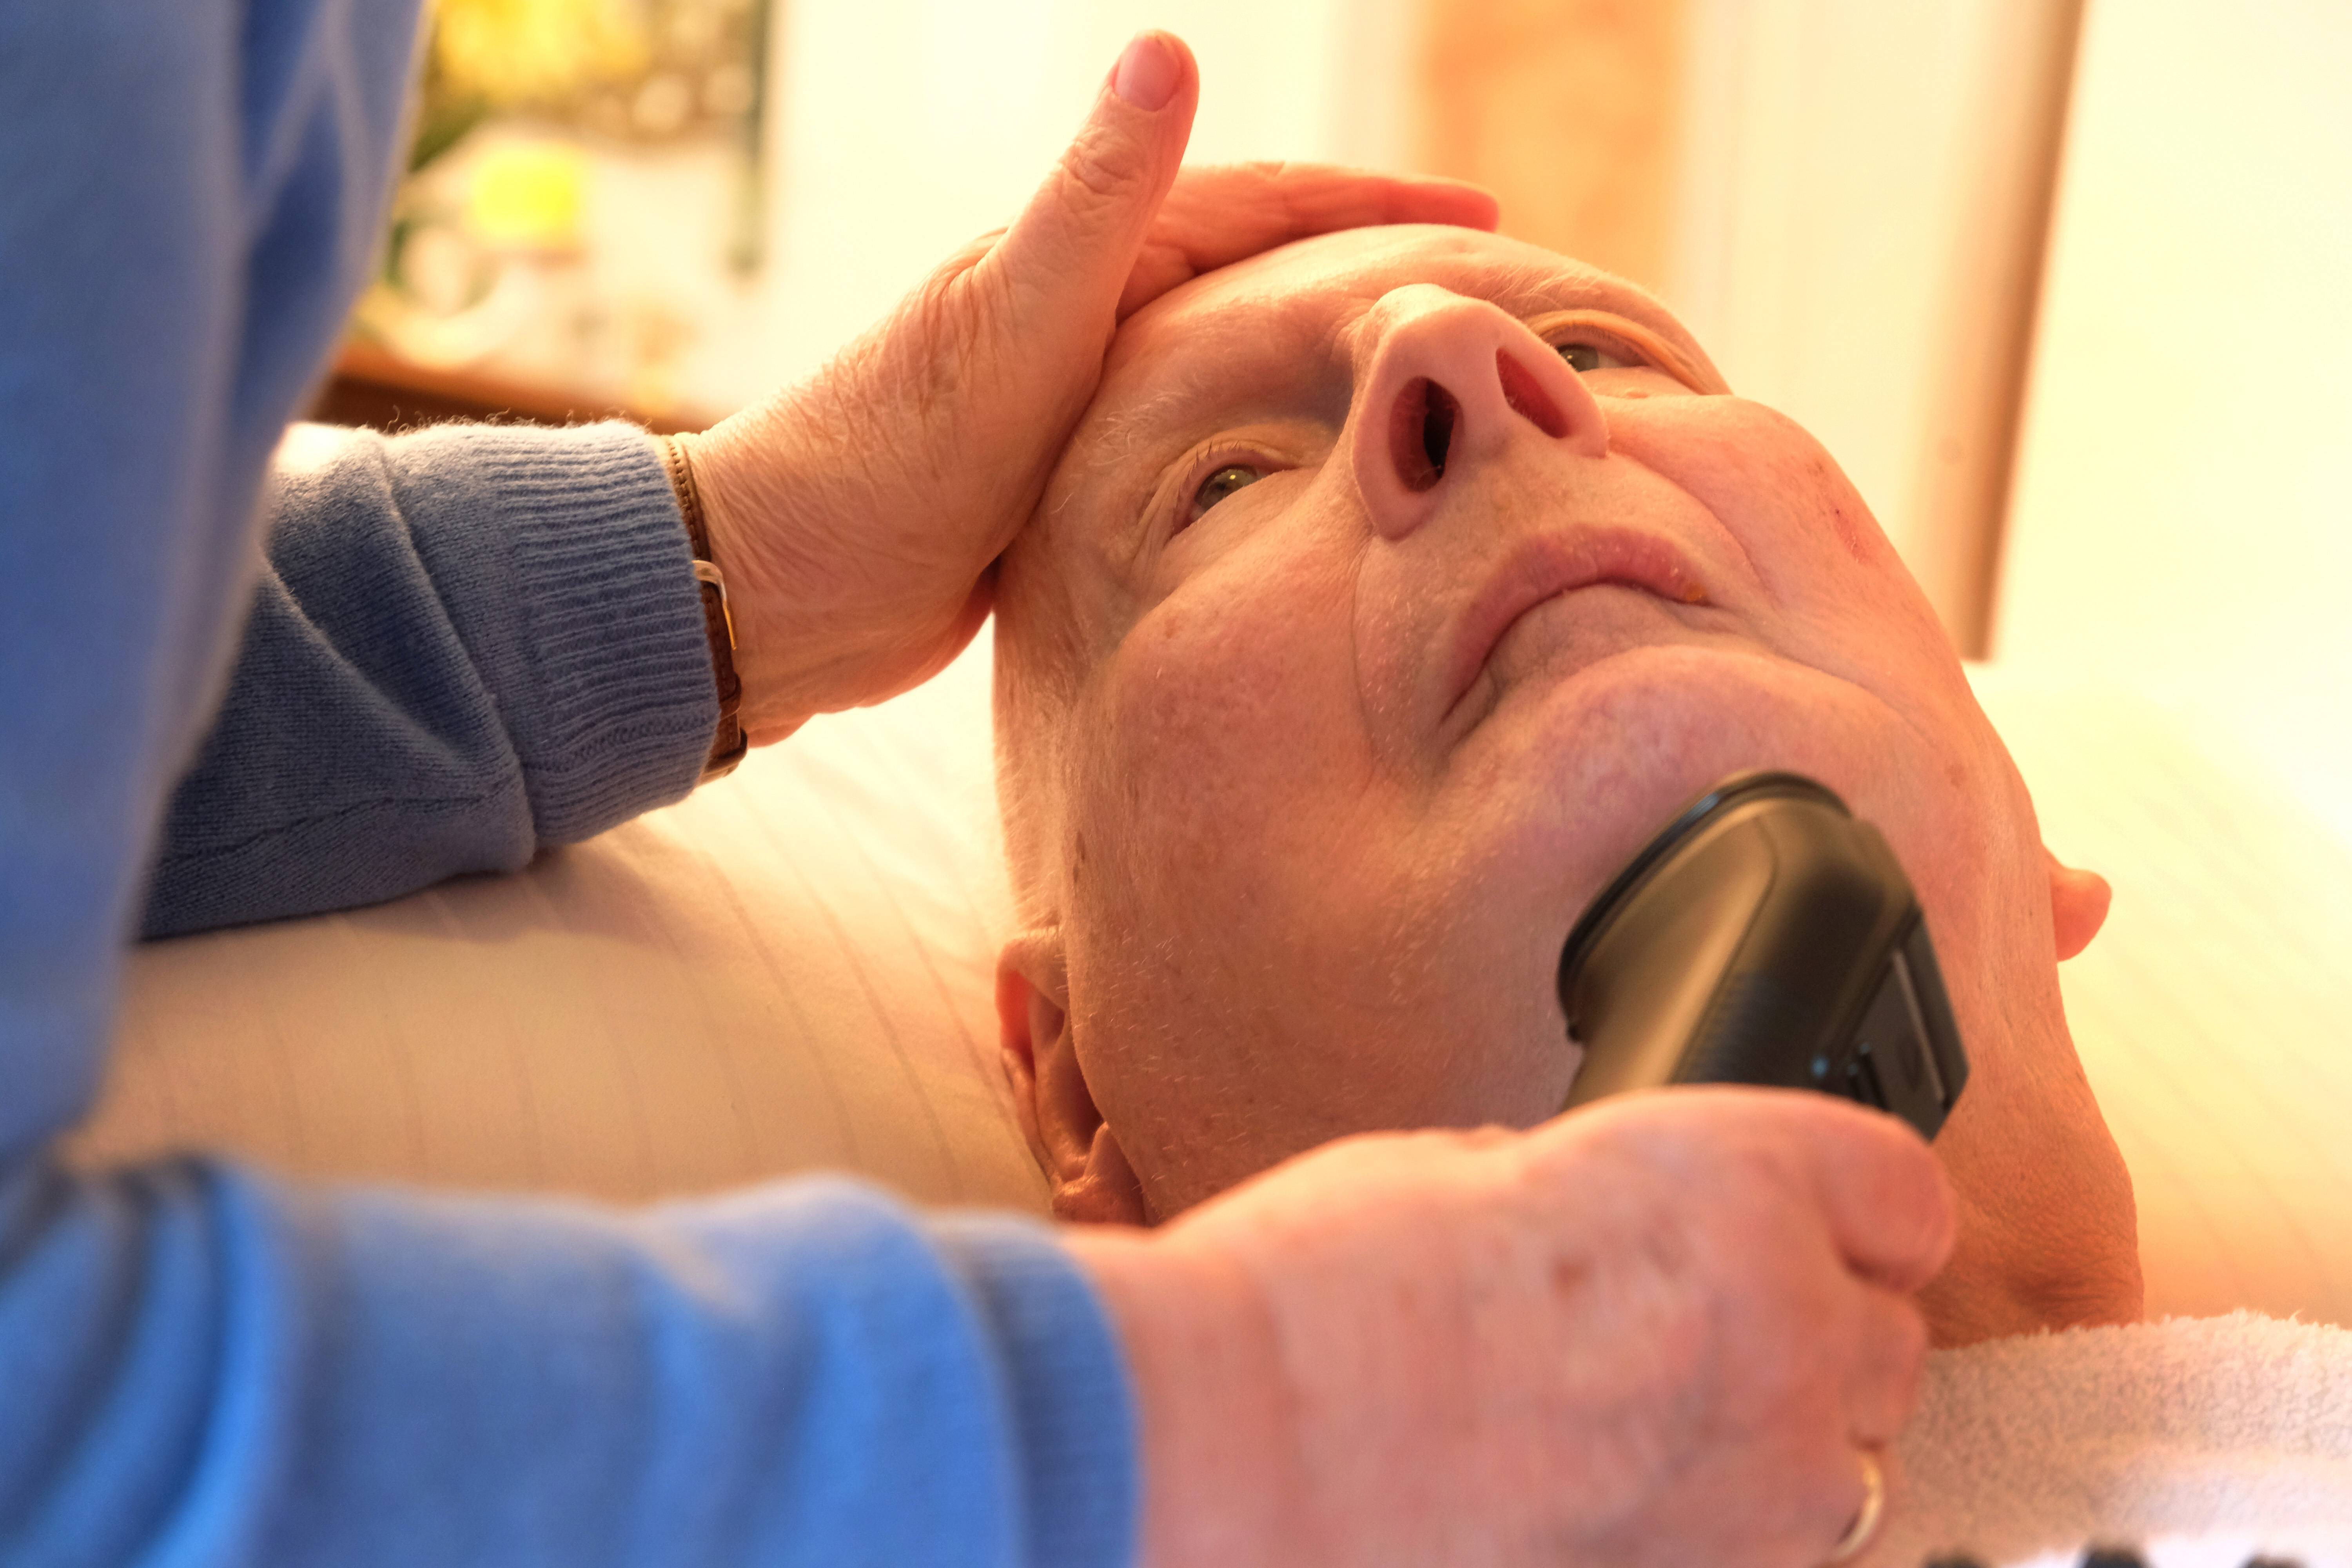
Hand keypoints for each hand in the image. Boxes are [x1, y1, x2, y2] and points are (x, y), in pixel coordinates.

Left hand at [683, 31, 1497, 739]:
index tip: (1485, 209)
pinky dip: (1249, 436)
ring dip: (1311, 352)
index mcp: (1079, 261)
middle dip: (1363, 270)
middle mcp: (1075, 314)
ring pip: (1221, 357)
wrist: (782, 587)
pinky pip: (1181, 438)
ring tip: (1407, 379)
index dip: (1371, 203)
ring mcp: (1065, 398)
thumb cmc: (887, 458)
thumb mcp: (1012, 318)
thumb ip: (1097, 198)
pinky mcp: (1053, 482)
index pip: (1259, 205)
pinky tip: (1289, 475)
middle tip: (1476, 295)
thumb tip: (1167, 47)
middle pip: (1252, 272)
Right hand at [1069, 1089, 1953, 1567]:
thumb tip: (1606, 1229)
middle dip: (1813, 1333)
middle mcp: (1780, 1334)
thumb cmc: (1332, 1292)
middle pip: (1890, 1345)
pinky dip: (1721, 1535)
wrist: (1252, 1437)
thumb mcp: (1472, 1172)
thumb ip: (1585, 1196)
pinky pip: (1774, 1561)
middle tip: (1700, 1327)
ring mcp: (1755, 1491)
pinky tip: (1623, 1503)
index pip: (1901, 1194)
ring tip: (1660, 1431)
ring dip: (1782, 1449)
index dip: (1850, 1207)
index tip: (1814, 1220)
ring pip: (1851, 1472)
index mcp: (1732, 1186)